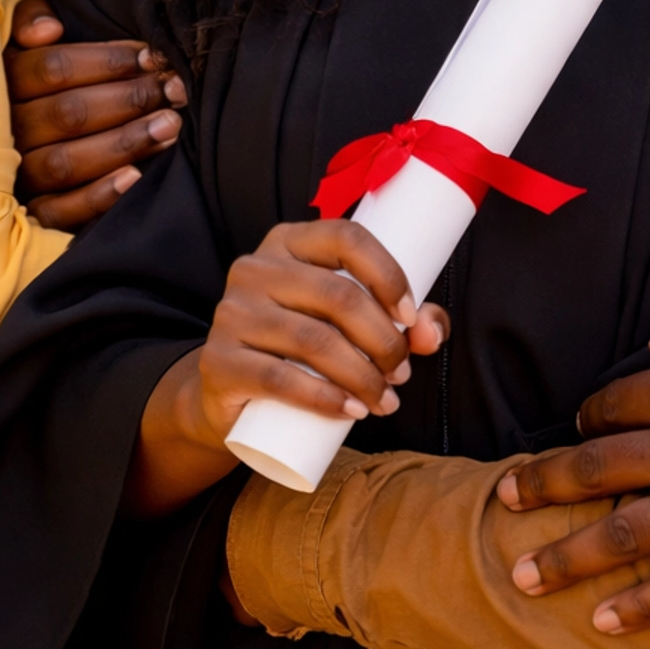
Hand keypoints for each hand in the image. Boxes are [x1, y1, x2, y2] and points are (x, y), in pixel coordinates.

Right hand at [6, 0, 186, 228]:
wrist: (15, 146)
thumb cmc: (40, 81)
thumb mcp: (25, 42)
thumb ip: (30, 20)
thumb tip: (51, 29)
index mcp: (3, 83)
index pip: (54, 69)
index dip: (108, 61)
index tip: (153, 57)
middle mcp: (6, 130)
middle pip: (67, 114)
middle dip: (128, 99)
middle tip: (174, 92)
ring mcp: (17, 174)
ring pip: (66, 161)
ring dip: (123, 143)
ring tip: (170, 126)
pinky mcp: (31, 213)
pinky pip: (60, 211)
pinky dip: (97, 196)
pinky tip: (136, 178)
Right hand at [125, 220, 449, 515]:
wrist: (229, 394)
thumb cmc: (299, 347)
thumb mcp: (343, 321)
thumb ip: (397, 320)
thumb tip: (431, 334)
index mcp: (289, 242)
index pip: (347, 238)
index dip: (388, 274)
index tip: (411, 317)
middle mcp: (256, 268)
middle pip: (338, 296)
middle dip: (384, 340)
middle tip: (402, 373)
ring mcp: (232, 313)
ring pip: (313, 340)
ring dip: (362, 375)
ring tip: (385, 400)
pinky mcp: (218, 361)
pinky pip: (278, 378)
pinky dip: (324, 398)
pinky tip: (351, 411)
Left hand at [497, 273, 649, 632]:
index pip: (615, 403)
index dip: (589, 414)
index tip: (579, 425)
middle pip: (599, 469)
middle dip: (544, 487)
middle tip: (504, 501)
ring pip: (630, 533)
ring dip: (570, 556)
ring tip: (525, 575)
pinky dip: (647, 605)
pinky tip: (608, 621)